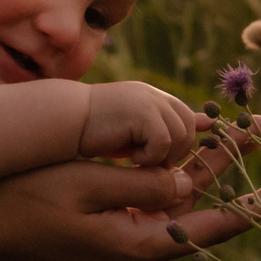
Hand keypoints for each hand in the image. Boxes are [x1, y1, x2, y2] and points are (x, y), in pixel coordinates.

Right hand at [0, 117, 260, 260]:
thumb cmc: (23, 198)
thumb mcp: (86, 180)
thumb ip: (144, 182)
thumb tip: (189, 182)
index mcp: (139, 247)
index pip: (213, 226)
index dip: (257, 204)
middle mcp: (137, 258)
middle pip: (199, 209)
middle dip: (231, 169)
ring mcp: (120, 255)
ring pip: (174, 206)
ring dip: (201, 169)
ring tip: (232, 131)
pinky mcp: (104, 245)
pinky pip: (148, 209)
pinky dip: (167, 179)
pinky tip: (180, 152)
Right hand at [79, 81, 201, 166]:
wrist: (64, 121)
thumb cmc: (92, 132)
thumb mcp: (130, 134)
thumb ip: (158, 135)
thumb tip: (196, 131)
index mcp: (152, 99)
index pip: (187, 117)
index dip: (186, 140)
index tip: (176, 159)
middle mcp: (154, 96)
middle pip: (188, 128)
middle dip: (174, 153)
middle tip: (148, 164)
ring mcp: (149, 101)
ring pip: (180, 137)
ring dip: (161, 157)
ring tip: (137, 162)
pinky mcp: (142, 112)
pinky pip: (163, 141)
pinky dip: (150, 156)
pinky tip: (131, 159)